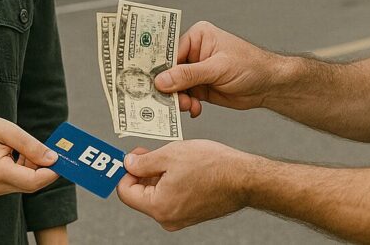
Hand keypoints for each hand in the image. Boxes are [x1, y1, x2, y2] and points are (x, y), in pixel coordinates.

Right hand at [0, 112, 58, 196]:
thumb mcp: (3, 129)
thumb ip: (30, 145)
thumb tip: (52, 158)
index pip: (35, 181)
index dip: (52, 170)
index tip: (62, 156)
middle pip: (31, 184)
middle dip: (43, 166)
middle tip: (46, 145)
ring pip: (24, 183)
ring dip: (31, 166)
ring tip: (20, 144)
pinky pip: (14, 181)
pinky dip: (21, 168)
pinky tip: (14, 151)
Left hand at [117, 141, 251, 230]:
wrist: (244, 178)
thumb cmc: (213, 166)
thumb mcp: (171, 154)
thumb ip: (144, 161)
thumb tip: (128, 164)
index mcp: (158, 206)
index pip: (125, 192)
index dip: (126, 171)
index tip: (133, 156)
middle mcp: (167, 218)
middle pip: (140, 194)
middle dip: (143, 171)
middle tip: (151, 151)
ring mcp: (180, 218)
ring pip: (156, 194)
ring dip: (158, 175)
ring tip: (173, 157)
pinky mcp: (191, 214)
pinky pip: (171, 197)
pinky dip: (171, 181)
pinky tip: (183, 167)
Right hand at [155, 21, 278, 116]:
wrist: (269, 85)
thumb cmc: (250, 65)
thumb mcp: (217, 68)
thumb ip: (189, 75)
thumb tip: (162, 80)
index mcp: (198, 36)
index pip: (170, 51)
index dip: (159, 67)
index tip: (148, 81)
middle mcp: (194, 52)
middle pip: (169, 70)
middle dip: (168, 87)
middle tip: (166, 100)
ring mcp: (196, 70)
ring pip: (175, 87)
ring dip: (178, 99)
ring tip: (187, 106)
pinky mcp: (201, 87)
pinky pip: (185, 97)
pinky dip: (187, 105)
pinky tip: (194, 110)